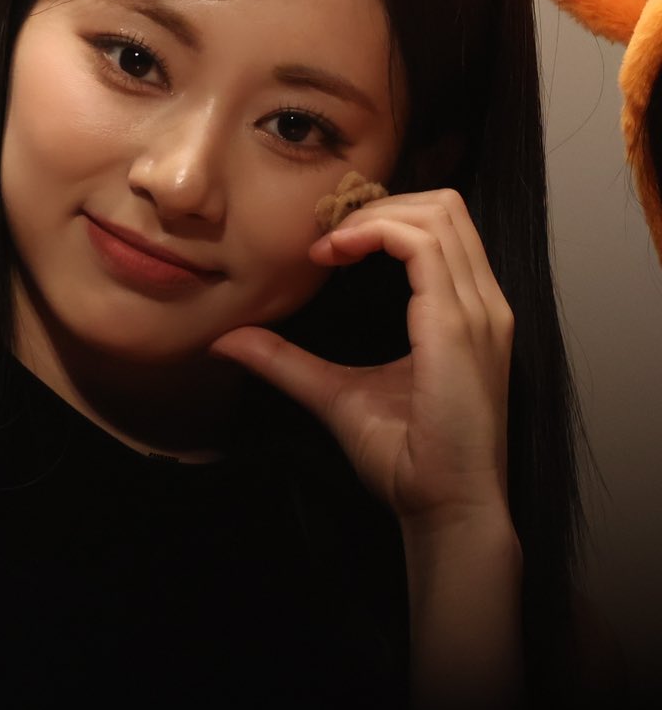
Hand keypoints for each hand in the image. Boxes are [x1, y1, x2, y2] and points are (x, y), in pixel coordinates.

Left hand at [210, 188, 513, 532]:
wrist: (444, 506)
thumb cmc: (405, 457)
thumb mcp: (333, 393)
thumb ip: (286, 360)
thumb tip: (227, 340)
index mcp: (465, 311)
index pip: (438, 225)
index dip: (379, 216)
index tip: (324, 245)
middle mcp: (482, 303)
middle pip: (444, 204)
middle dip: (378, 203)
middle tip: (325, 234)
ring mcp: (478, 311)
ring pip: (437, 212)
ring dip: (372, 214)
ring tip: (327, 245)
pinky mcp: (460, 325)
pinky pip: (422, 245)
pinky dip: (373, 232)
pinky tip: (334, 255)